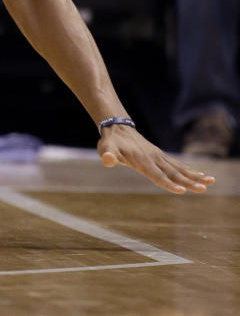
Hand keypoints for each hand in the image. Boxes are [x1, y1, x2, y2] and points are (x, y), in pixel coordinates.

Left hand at [97, 125, 215, 193]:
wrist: (117, 126)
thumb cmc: (111, 141)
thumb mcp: (106, 148)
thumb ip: (107, 155)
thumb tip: (107, 159)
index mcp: (142, 160)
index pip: (156, 175)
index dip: (167, 183)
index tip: (181, 191)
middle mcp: (153, 158)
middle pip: (173, 172)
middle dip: (189, 181)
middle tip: (204, 188)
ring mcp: (158, 156)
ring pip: (179, 168)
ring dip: (195, 176)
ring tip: (211, 181)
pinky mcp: (160, 156)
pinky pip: (177, 165)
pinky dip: (189, 170)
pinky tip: (201, 176)